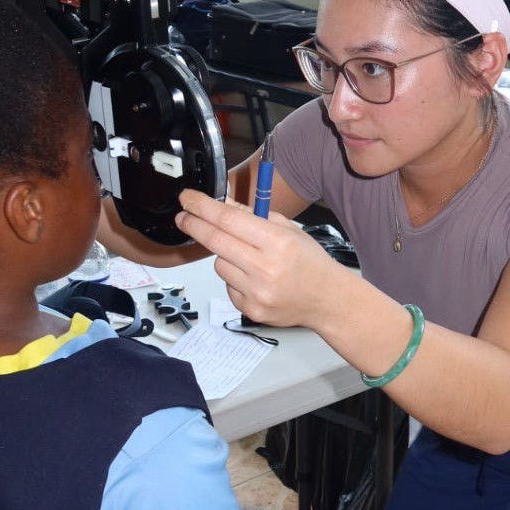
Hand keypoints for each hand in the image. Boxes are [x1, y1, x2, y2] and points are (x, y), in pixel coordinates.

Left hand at [175, 189, 343, 328]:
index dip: (202, 207)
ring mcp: (256, 292)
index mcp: (277, 242)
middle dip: (194, 225)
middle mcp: (265, 268)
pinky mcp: (250, 310)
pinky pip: (227, 286)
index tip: (187, 199)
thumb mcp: (287, 229)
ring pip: (218, 265)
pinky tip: (254, 279)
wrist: (326, 300)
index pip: (229, 219)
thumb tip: (221, 204)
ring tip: (248, 259)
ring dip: (224, 256)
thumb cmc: (309, 261)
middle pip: (215, 241)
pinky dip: (234, 279)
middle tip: (183, 216)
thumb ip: (252, 216)